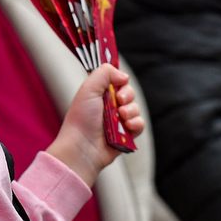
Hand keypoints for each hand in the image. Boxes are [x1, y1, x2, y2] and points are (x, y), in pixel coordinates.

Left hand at [46, 64, 143, 186]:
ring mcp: (118, 121)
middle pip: (129, 94)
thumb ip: (105, 73)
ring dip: (130, 111)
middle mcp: (109, 107)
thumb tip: (123, 75)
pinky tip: (127, 126)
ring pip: (135, 109)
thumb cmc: (81, 119)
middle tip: (119, 101)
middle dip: (127, 96)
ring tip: (120, 117)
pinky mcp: (126, 135)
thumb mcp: (89, 88)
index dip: (120, 81)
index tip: (118, 84)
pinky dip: (135, 124)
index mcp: (99, 94)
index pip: (117, 81)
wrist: (82, 147)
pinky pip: (139, 124)